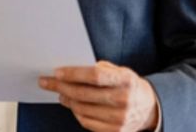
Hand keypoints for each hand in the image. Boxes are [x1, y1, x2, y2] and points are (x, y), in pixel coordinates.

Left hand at [39, 61, 159, 131]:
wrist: (149, 108)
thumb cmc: (128, 85)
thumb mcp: (120, 71)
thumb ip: (99, 69)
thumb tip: (70, 69)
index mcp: (126, 80)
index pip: (95, 76)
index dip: (73, 74)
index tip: (57, 72)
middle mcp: (124, 100)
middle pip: (84, 94)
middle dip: (60, 86)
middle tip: (46, 82)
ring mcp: (120, 118)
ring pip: (82, 108)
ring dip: (66, 99)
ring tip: (59, 92)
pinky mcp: (116, 131)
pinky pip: (87, 122)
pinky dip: (75, 112)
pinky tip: (71, 104)